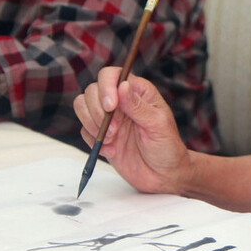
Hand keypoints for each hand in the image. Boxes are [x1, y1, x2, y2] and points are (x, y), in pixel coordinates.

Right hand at [74, 68, 191, 195]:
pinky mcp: (101, 135)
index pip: (112, 75)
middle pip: (92, 90)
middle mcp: (120, 101)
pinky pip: (83, 130)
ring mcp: (109, 118)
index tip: (110, 106)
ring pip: (82, 106)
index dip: (106, 87)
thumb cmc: (167, 148)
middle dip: (97, 110)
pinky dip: (92, 141)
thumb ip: (138, 106)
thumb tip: (122, 86)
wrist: (163, 175)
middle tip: (115, 130)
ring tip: (111, 139)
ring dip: (91, 123)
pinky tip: (111, 151)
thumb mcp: (158, 125)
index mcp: (138, 92)